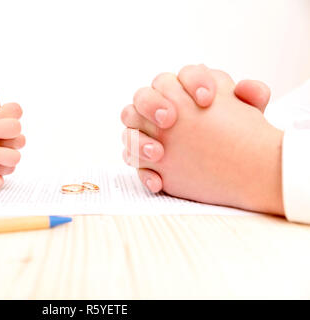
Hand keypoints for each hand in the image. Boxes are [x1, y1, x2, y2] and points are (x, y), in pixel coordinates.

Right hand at [121, 64, 270, 192]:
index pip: (184, 75)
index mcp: (186, 87)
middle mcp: (161, 104)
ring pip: (129, 123)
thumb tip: (246, 89)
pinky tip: (159, 182)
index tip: (207, 100)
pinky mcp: (144, 156)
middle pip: (144, 95)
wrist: (234, 162)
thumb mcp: (249, 115)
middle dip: (153, 104)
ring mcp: (148, 129)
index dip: (192, 83)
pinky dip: (143, 170)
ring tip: (159, 153)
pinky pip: (131, 158)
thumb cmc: (235, 131)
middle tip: (170, 119)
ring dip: (138, 138)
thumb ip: (252, 96)